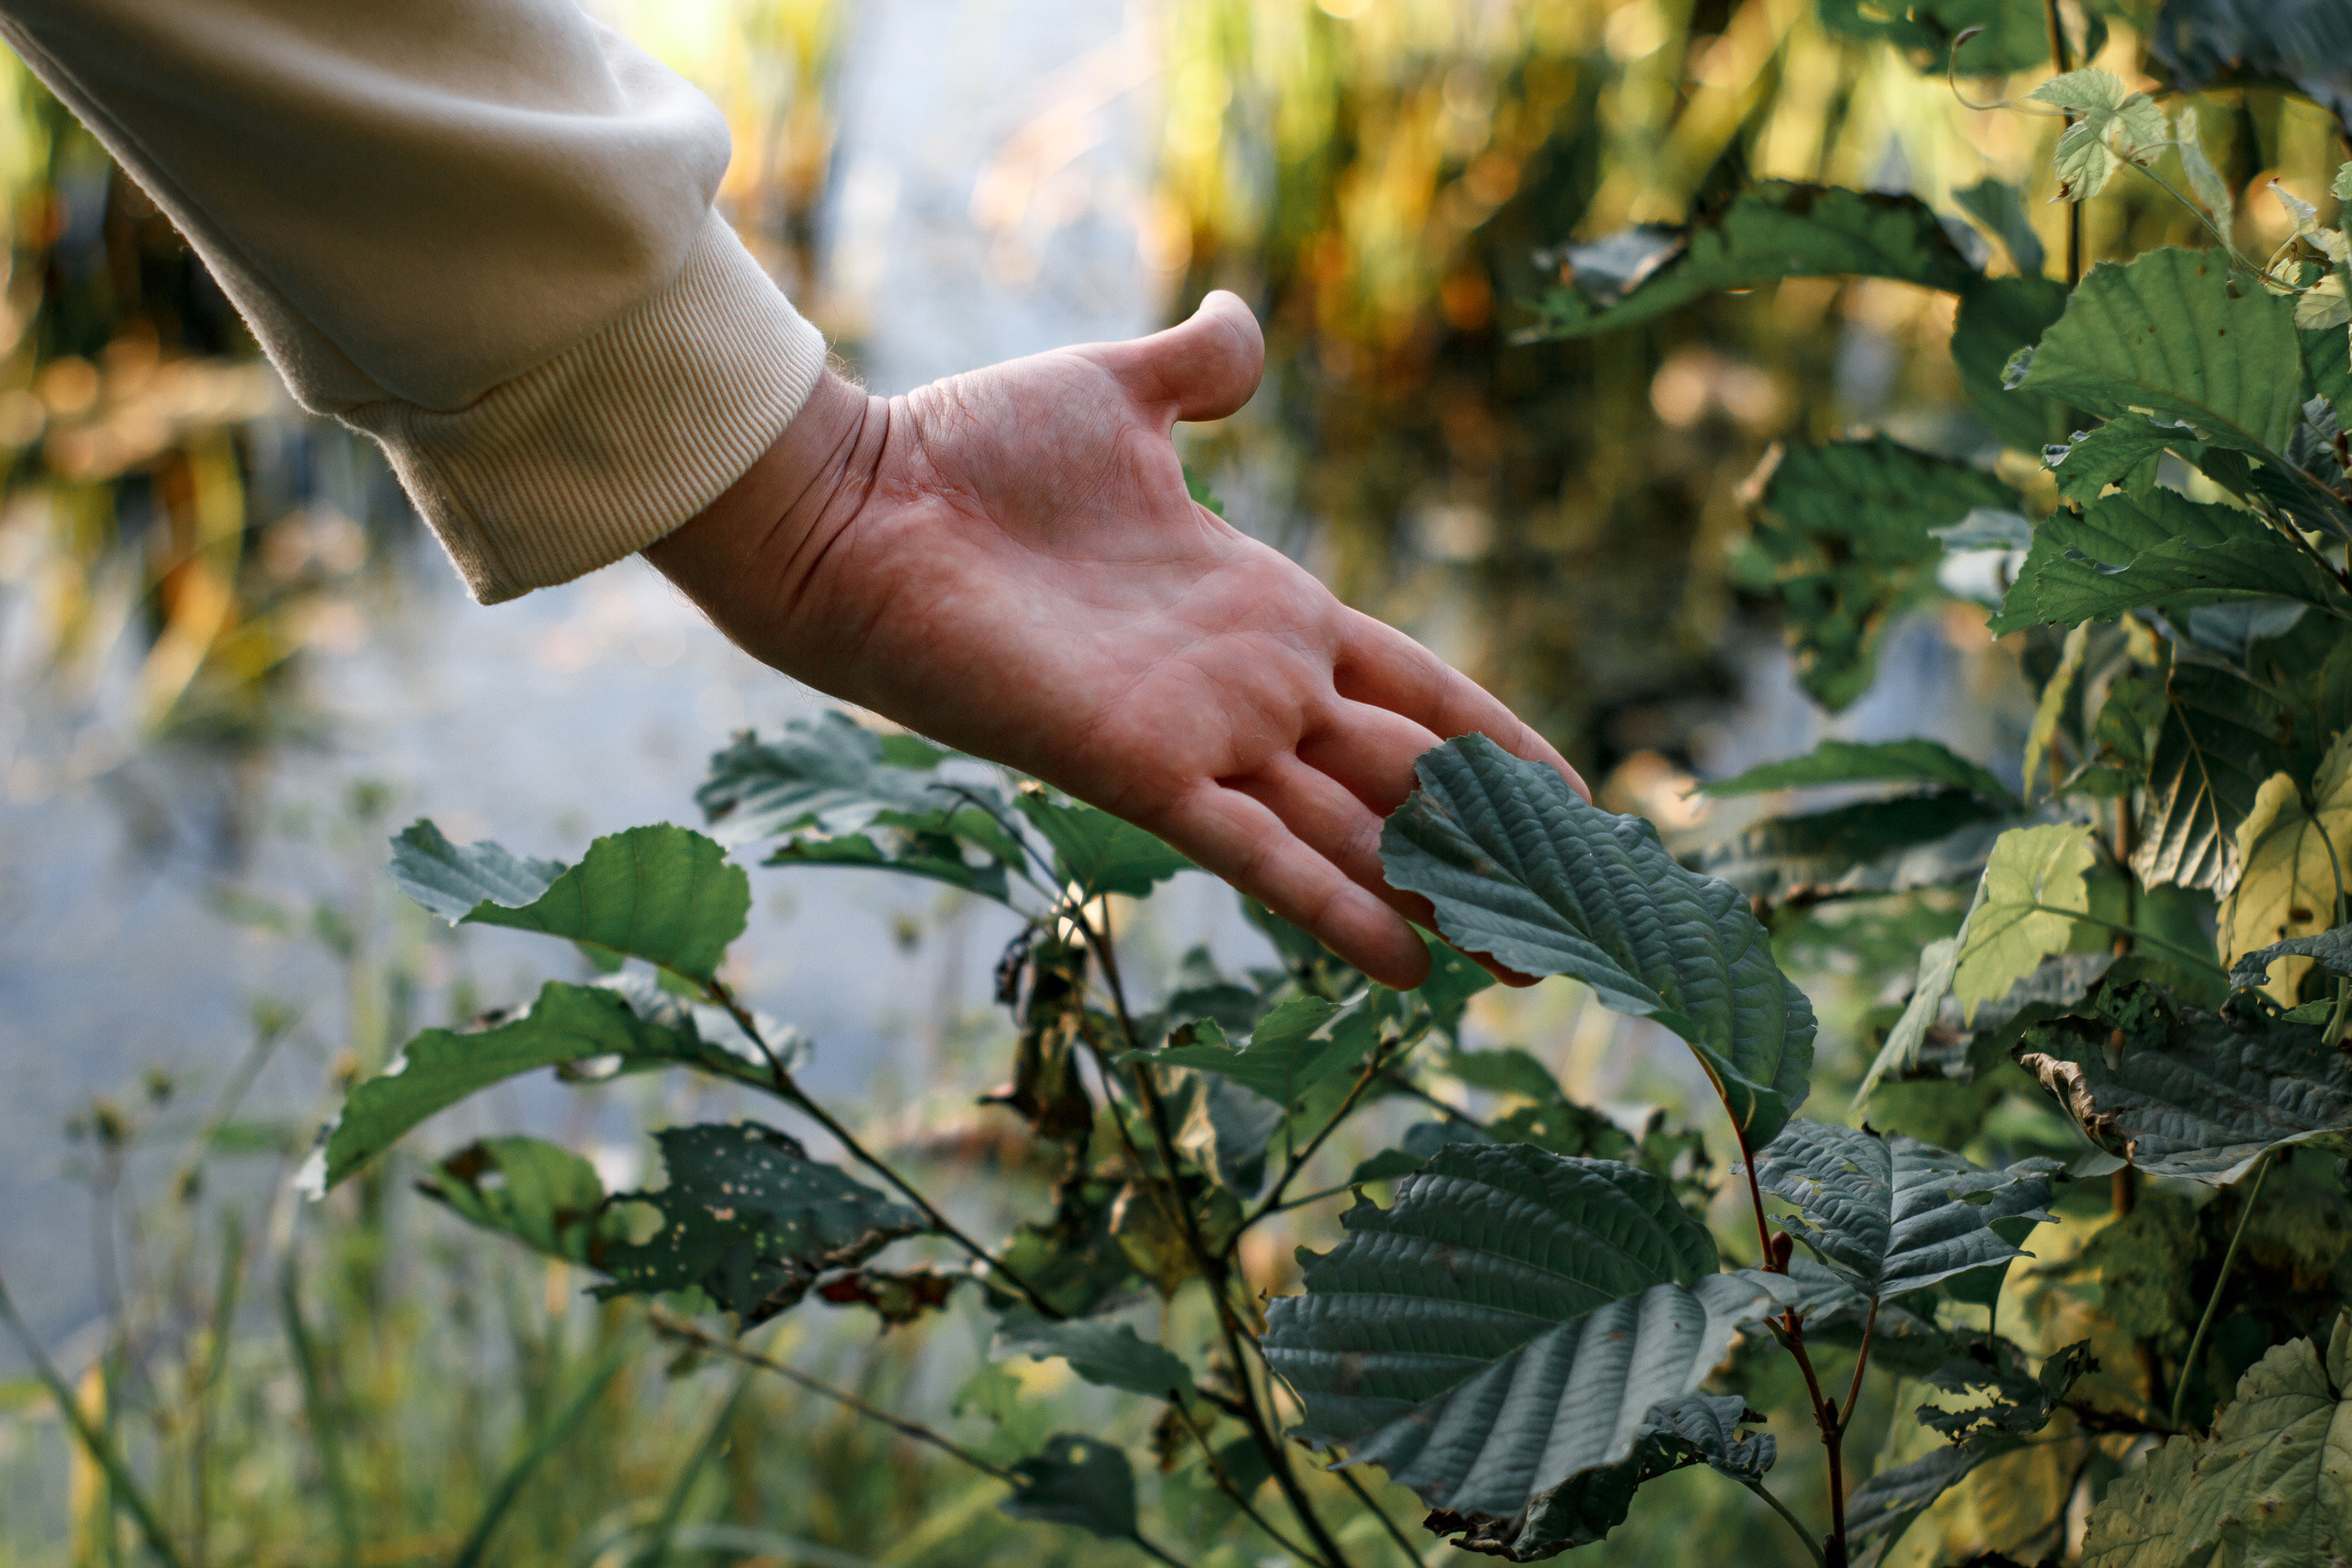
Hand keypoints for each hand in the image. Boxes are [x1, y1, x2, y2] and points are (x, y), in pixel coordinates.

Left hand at [645, 292, 1583, 989]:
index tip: (1576, 790)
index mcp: (1268, 608)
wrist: (862, 507)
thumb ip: (1196, 372)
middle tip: (1579, 913)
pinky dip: (1339, 909)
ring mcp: (1207, 737)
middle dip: (1493, 844)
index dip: (1497, 739)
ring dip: (1439, 894)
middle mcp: (1254, 688)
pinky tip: (1416, 964)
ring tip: (1526, 963)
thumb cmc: (973, 449)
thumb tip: (1242, 328)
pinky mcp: (1146, 776)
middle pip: (1406, 777)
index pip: (1416, 688)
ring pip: (1354, 830)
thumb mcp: (1118, 396)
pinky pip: (1264, 856)